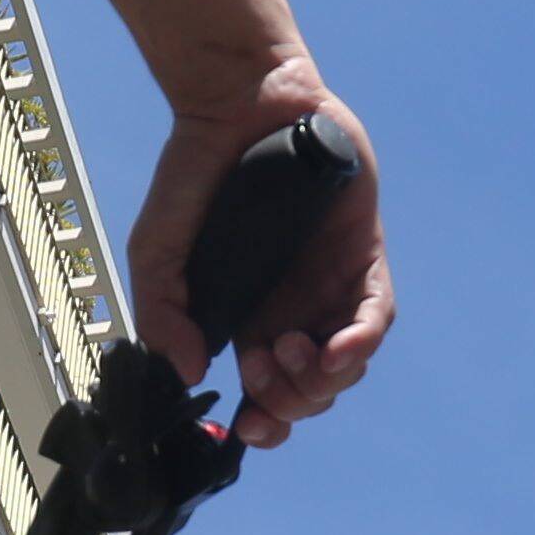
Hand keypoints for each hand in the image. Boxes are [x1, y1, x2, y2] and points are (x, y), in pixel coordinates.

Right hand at [130, 81, 388, 447]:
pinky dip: (362, 340)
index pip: (272, 393)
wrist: (234, 106)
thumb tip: (188, 372)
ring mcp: (332, 283)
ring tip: (288, 350)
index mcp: (251, 318)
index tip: (251, 428)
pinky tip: (340, 348)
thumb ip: (162, 314)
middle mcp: (296, 308)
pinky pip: (376, 313)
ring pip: (348, 361)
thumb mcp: (158, 252)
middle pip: (312, 388)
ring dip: (322, 377)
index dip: (268, 421)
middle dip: (292, 400)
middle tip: (262, 374)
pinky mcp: (362, 253)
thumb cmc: (193, 176)